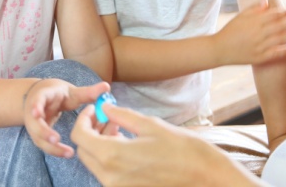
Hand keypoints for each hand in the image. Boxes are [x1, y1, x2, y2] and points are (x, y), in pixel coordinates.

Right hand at [22, 79, 109, 157]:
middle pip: (34, 124)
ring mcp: (34, 125)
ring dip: (51, 146)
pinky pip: (45, 144)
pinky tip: (67, 154)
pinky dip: (55, 150)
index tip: (37, 113)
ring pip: (38, 138)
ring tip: (68, 152)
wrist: (39, 98)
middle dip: (44, 132)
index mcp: (42, 96)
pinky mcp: (38, 135)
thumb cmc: (57, 94)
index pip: (37, 100)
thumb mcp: (71, 91)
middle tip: (56, 139)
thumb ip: (88, 92)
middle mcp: (34, 112)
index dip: (36, 106)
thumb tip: (106, 87)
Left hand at [71, 104, 258, 185]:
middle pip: (84, 152)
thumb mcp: (150, 125)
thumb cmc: (183, 150)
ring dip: (100, 146)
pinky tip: (128, 147)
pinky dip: (110, 159)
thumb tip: (104, 108)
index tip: (95, 110)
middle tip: (107, 119)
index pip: (80, 136)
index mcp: (113, 155)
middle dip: (90, 132)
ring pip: (95, 164)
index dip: (84, 119)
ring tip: (120, 131)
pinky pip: (109, 175)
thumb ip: (122, 116)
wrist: (206, 177)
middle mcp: (110, 176)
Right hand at [214, 0, 285, 65]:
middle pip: (280, 25)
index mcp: (254, 22)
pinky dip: (284, 50)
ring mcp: (259, 46)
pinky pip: (275, 53)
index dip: (284, 12)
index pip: (273, 15)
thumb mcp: (240, 17)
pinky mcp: (258, 57)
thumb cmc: (229, 31)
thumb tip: (266, 1)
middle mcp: (258, 33)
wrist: (219, 49)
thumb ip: (254, 9)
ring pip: (280, 39)